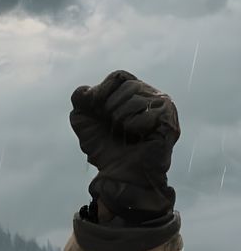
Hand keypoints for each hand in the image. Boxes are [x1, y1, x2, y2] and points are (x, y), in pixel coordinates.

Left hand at [69, 70, 178, 223]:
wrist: (117, 174)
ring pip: (136, 98)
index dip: (102, 91)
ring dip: (121, 120)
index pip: (119, 76)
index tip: (95, 108)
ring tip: (125, 134)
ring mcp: (164, 108)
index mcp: (133, 93)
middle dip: (111, 109)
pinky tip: (138, 137)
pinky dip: (135, 126)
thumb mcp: (84, 121)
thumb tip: (84, 90)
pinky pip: (148, 113)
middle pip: (128, 85)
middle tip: (114, 127)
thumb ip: (81, 100)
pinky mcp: (170, 122)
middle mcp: (152, 96)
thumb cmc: (104, 148)